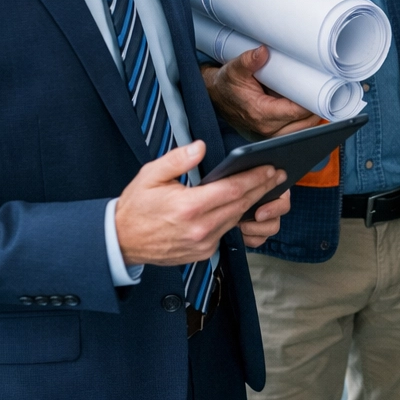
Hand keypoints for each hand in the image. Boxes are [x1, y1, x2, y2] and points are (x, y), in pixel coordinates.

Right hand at [115, 141, 286, 265]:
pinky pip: (226, 232)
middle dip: (262, 188)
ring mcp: (203, 243)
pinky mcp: (203, 252)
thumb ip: (178, 159)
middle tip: (278, 174)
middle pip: (241, 204)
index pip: (233, 189)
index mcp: (189, 207)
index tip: (270, 168)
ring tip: (267, 186)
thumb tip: (200, 147)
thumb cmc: (136, 207)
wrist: (121, 241)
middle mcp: (200, 228)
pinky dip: (236, 217)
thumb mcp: (150, 175)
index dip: (255, 177)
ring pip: (236, 218)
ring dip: (253, 202)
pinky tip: (245, 205)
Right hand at [203, 47, 318, 137]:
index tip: (324, 88)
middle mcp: (267, 127)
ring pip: (303, 130)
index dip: (313, 101)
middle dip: (317, 108)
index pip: (296, 112)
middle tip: (327, 90)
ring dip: (313, 115)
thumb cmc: (226, 83)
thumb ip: (249, 60)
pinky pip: (297, 130)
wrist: (215, 95)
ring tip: (320, 97)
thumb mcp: (234, 69)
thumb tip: (263, 51)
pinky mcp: (273, 132)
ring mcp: (271, 132)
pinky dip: (305, 120)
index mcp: (261, 113)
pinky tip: (310, 105)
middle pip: (305, 124)